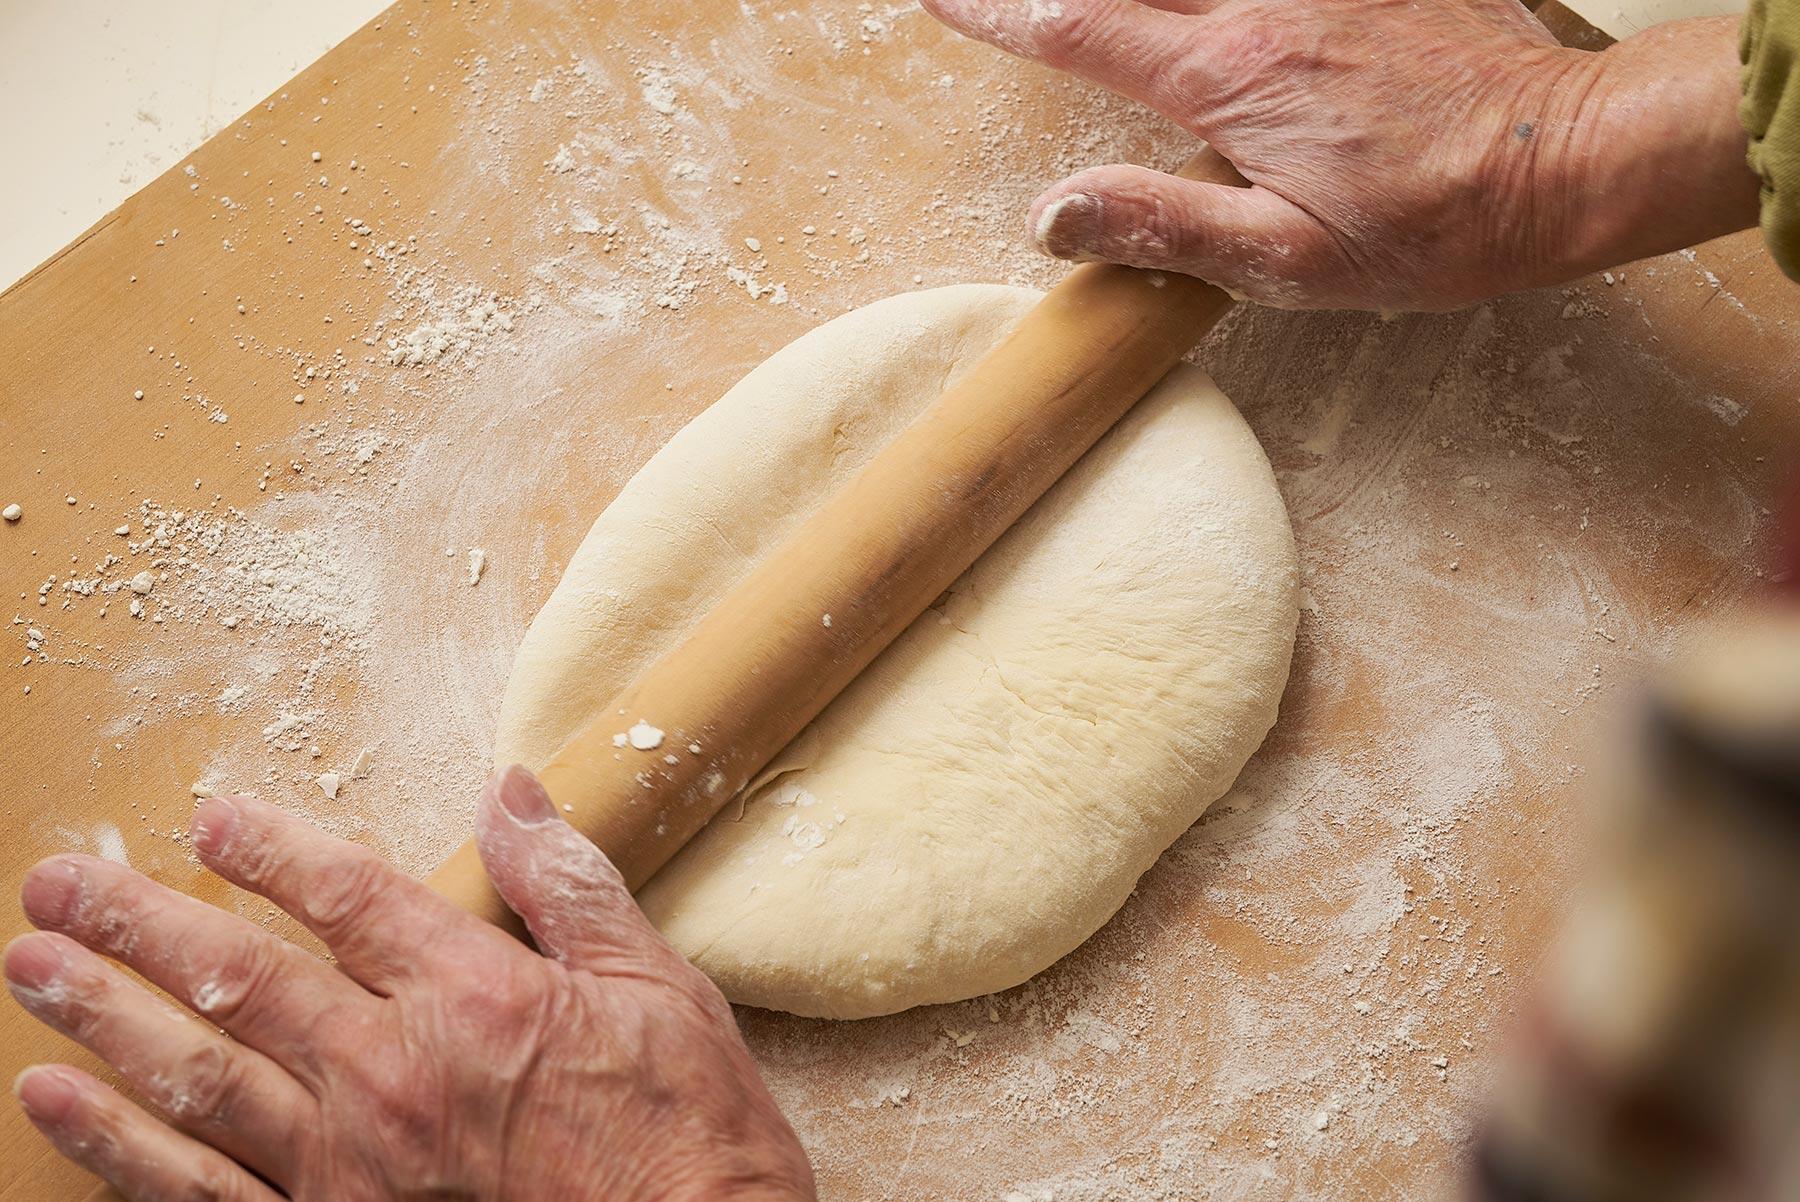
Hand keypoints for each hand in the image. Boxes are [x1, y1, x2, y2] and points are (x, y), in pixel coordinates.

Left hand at [5, 767, 814, 1201]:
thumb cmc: (685, 1129)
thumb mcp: (657, 985)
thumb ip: (568, 886)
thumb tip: (511, 792)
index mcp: (476, 998)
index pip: (346, 896)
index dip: (269, 850)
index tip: (212, 819)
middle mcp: (395, 1075)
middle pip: (238, 982)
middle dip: (136, 926)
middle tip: (56, 885)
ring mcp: (353, 1167)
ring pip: (197, 1080)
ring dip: (103, 1019)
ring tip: (33, 969)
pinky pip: (203, 1192)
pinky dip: (121, 1148)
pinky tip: (63, 1104)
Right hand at [924, 0, 1761, 309]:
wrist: (1569, 160)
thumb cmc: (1432, 225)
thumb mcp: (1287, 262)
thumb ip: (1163, 228)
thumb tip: (1052, 217)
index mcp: (1229, 79)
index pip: (1080, 31)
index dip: (1000, 12)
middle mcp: (1266, 4)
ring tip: (1097, 8)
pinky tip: (1213, 12)